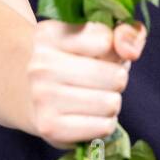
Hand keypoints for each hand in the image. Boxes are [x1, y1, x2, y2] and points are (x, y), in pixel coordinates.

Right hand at [25, 19, 147, 149]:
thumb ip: (126, 32)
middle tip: (99, 80)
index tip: (102, 51)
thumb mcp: (97, 36)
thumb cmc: (74, 61)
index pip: (106, 40)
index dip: (114, 49)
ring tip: (93, 97)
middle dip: (116, 79)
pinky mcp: (49, 127)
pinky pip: (104, 127)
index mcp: (49, 35)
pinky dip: (104, 123)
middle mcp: (41, 65)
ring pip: (111, 103)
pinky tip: (88, 115)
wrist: (29, 94)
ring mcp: (42, 97)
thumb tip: (130, 51)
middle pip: (115, 76)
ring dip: (111, 102)